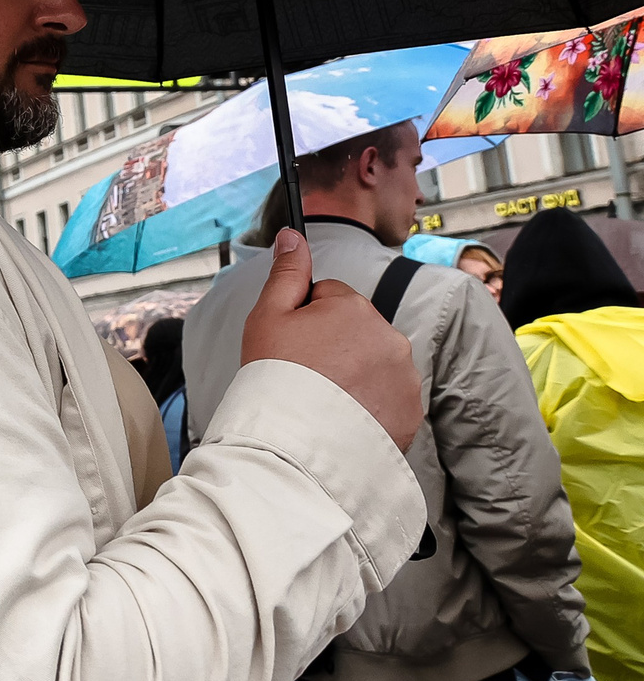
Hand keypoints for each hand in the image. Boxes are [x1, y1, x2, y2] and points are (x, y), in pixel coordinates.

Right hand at [241, 227, 422, 451]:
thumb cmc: (276, 376)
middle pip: (357, 330)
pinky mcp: (412, 411)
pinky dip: (371, 404)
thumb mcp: (267, 316)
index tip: (292, 345)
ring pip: (376, 363)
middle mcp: (389, 336)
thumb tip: (293, 236)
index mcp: (354, 307)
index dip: (306, 319)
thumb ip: (286, 272)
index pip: (330, 297)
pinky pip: (390, 396)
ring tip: (325, 399)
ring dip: (356, 374)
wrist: (297, 444)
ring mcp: (405, 376)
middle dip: (335, 345)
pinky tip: (344, 417)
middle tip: (306, 374)